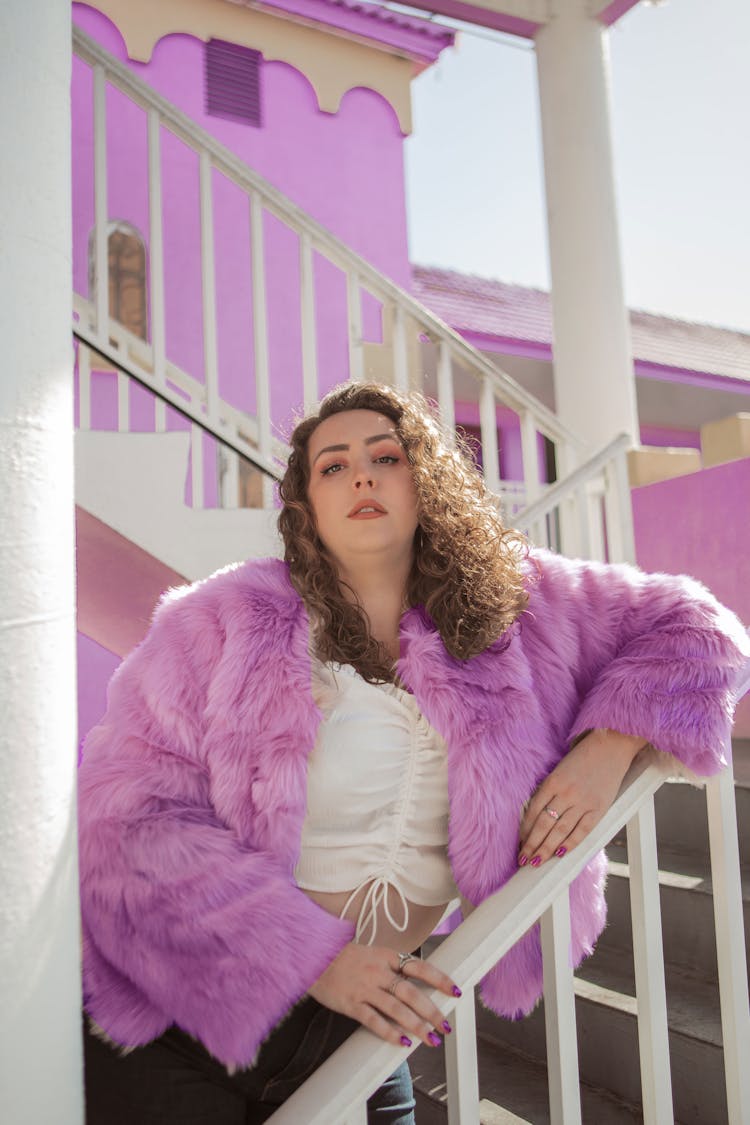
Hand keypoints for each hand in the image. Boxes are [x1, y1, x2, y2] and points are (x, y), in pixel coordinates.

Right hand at [308, 942, 460, 1047]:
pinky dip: (389, 1032)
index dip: (438, 979)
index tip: (455, 991)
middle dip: (431, 1011)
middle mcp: (377, 971)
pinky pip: (373, 1020)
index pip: (418, 966)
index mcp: (385, 955)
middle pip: (410, 992)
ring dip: (416, 1025)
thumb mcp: (370, 953)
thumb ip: (391, 967)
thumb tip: (416, 982)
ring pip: (395, 1008)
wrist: (312, 957)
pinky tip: (403, 1042)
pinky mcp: (350, 1003)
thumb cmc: (343, 957)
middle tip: (446, 1026)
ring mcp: (364, 988)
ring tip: (431, 1039)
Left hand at [518, 728, 646, 866]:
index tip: (519, 843)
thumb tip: (537, 814)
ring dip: (546, 849)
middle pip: (543, 825)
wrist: (612, 745)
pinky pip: (582, 831)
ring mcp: (583, 802)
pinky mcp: (599, 807)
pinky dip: (570, 844)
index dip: (524, 830)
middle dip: (531, 845)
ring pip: (560, 831)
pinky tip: (560, 855)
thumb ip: (550, 789)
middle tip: (523, 859)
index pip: (533, 811)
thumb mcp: (560, 768)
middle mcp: (566, 793)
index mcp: (553, 781)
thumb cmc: (584, 755)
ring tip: (537, 862)